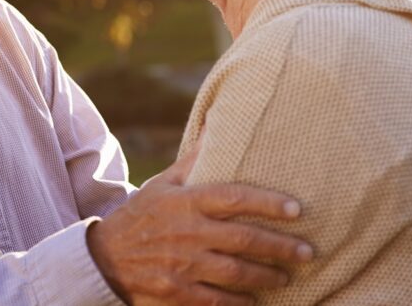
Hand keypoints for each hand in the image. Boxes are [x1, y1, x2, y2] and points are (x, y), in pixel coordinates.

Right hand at [87, 149, 312, 304]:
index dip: (269, 203)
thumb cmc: (142, 215)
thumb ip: (193, 159)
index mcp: (188, 201)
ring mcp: (183, 264)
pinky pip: (217, 300)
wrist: (104, 258)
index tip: (297, 209)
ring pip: (236, 273)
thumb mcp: (163, 183)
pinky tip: (256, 301)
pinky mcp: (177, 292)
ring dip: (267, 275)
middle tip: (308, 252)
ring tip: (288, 276)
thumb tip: (215, 124)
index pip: (235, 198)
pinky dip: (240, 303)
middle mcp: (188, 232)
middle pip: (244, 239)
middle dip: (281, 247)